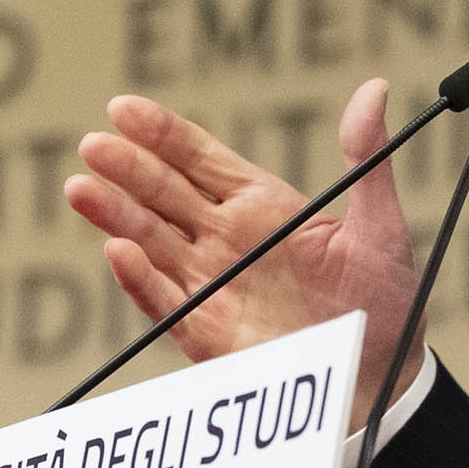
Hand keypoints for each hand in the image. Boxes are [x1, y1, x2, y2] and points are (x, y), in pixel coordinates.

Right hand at [64, 81, 423, 423]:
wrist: (385, 379)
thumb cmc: (386, 301)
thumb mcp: (380, 224)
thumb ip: (366, 160)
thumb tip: (374, 88)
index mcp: (262, 206)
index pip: (199, 159)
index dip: (161, 134)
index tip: (122, 108)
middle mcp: (227, 241)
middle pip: (164, 195)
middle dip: (128, 169)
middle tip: (93, 146)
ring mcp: (213, 285)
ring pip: (152, 242)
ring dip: (116, 216)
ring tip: (82, 189)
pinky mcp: (208, 332)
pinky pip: (166, 303)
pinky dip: (142, 279)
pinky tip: (119, 252)